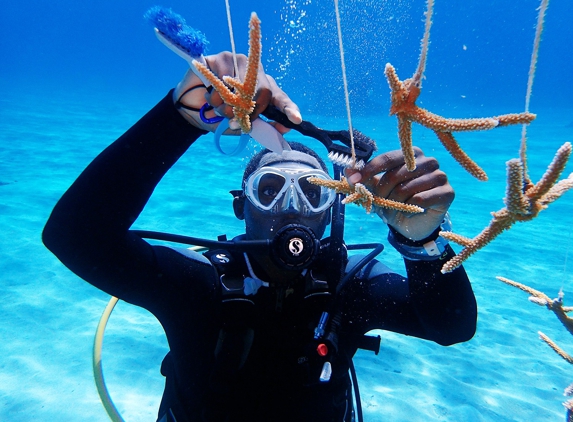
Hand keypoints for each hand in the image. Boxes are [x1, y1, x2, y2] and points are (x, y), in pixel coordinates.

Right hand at [173, 51, 301, 132]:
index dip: (289, 109)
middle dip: (250, 111)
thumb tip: (276, 129)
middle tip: (237, 120)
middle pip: (264, 91)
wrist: (190, 109)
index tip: (295, 120)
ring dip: (227, 108)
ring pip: (242, 88)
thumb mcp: (240, 125)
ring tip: (219, 109)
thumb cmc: (219, 116)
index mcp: (263, 90)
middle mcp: (254, 74)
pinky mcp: (219, 59)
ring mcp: (238, 63)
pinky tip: (210, 96)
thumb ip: (257, 127)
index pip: (280, 99)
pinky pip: (222, 81)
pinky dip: (215, 97)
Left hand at [345, 147, 453, 240]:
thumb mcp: (377, 190)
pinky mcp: (447, 192)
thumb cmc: (396, 201)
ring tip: (394, 208)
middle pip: (396, 174)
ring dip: (394, 203)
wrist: (414, 225)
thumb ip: (364, 179)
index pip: (387, 158)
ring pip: (407, 189)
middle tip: (379, 203)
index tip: (354, 182)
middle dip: (382, 193)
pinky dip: (409, 209)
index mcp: (410, 154)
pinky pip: (420, 200)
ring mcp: (440, 175)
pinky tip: (411, 212)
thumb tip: (347, 170)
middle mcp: (428, 161)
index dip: (369, 170)